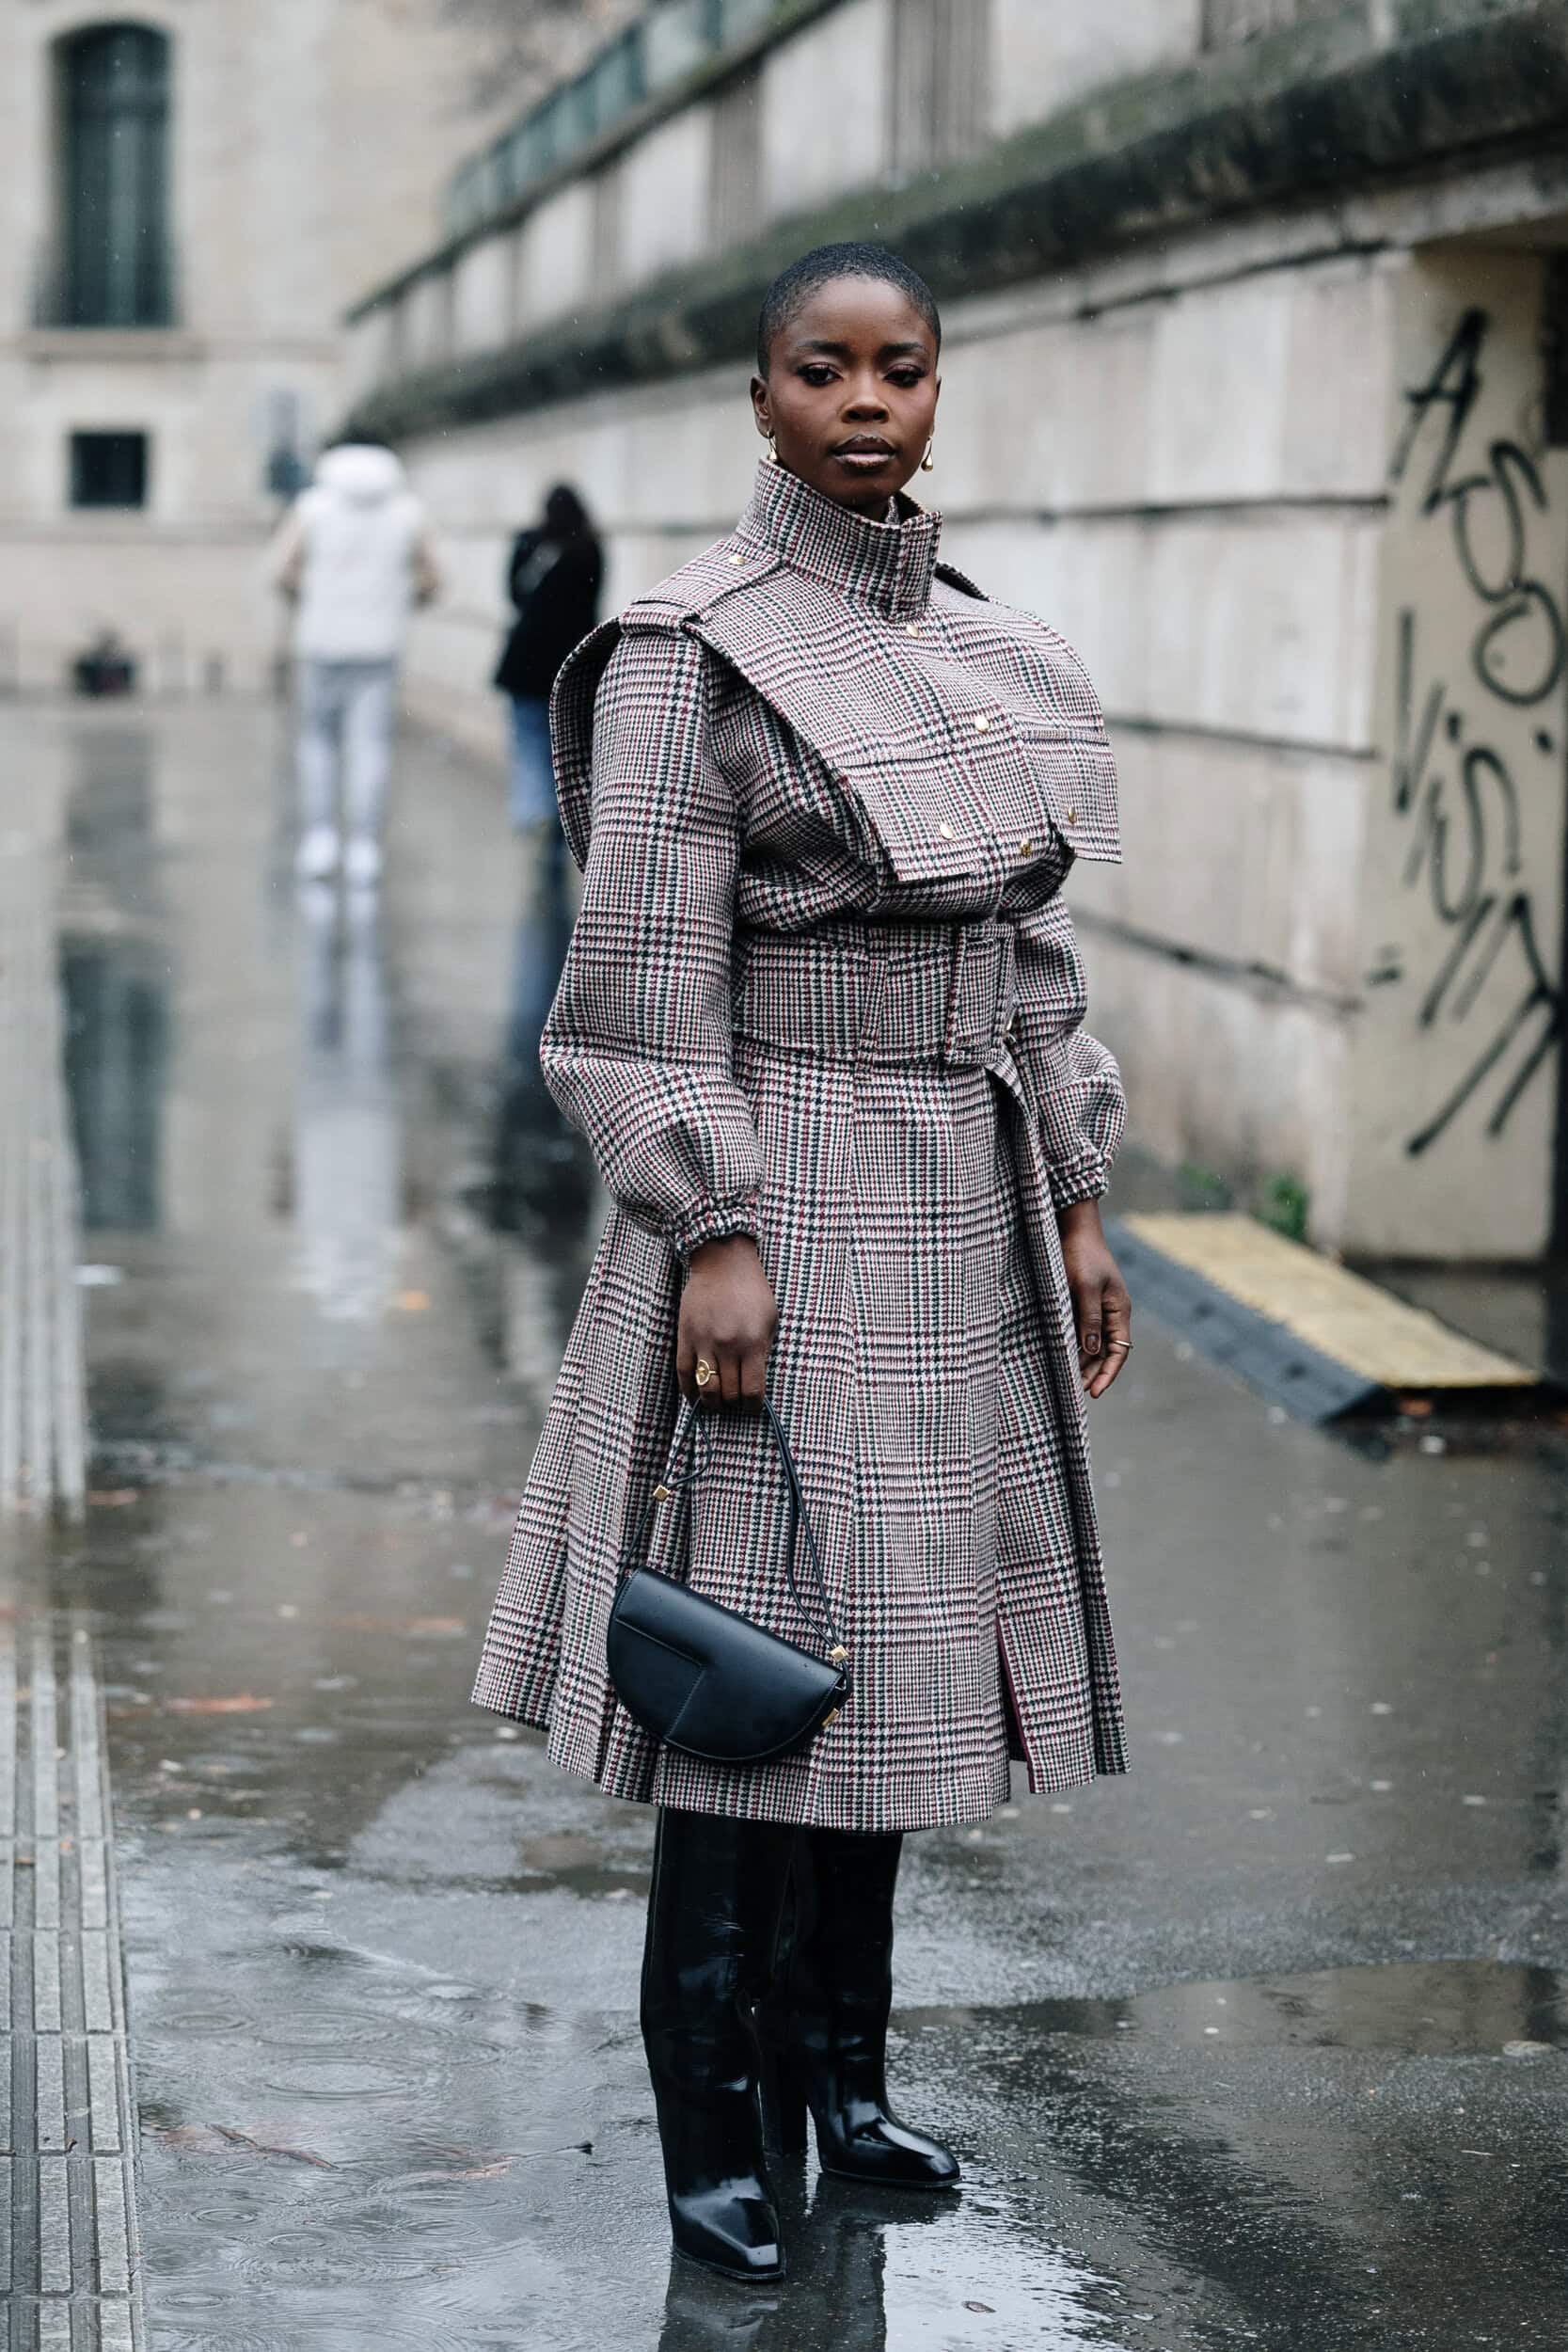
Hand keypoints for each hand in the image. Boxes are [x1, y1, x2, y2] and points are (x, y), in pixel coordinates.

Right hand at [677, 1235, 777, 1407]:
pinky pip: (685, 1374)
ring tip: (718, 1403)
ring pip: (706, 1389)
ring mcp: (704, 1342)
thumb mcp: (770, 1320)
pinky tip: (697, 1396)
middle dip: (734, 1404)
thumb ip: (763, 1352)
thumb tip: (754, 1383)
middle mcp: (727, 1346)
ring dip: (713, 1403)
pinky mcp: (685, 1337)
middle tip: (736, 1403)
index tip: (752, 1406)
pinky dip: (690, 1391)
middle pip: (728, 1394)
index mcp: (753, 1343)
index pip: (751, 1391)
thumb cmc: (752, 1291)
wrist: (722, 1263)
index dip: (752, 1406)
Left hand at [1058, 1201, 1130, 1397]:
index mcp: (1119, 1310)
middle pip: (1107, 1352)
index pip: (1120, 1351)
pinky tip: (1061, 1356)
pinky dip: (1074, 1346)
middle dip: (1094, 1373)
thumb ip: (1090, 1318)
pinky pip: (1081, 1331)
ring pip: (1093, 1344)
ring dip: (1083, 1362)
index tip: (1094, 1393)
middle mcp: (1111, 1313)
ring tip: (1068, 1380)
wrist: (1072, 1227)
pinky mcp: (1082, 1303)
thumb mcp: (1085, 1287)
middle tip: (1076, 1392)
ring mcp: (1097, 1308)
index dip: (1109, 1373)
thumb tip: (1092, 1350)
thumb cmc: (1081, 1254)